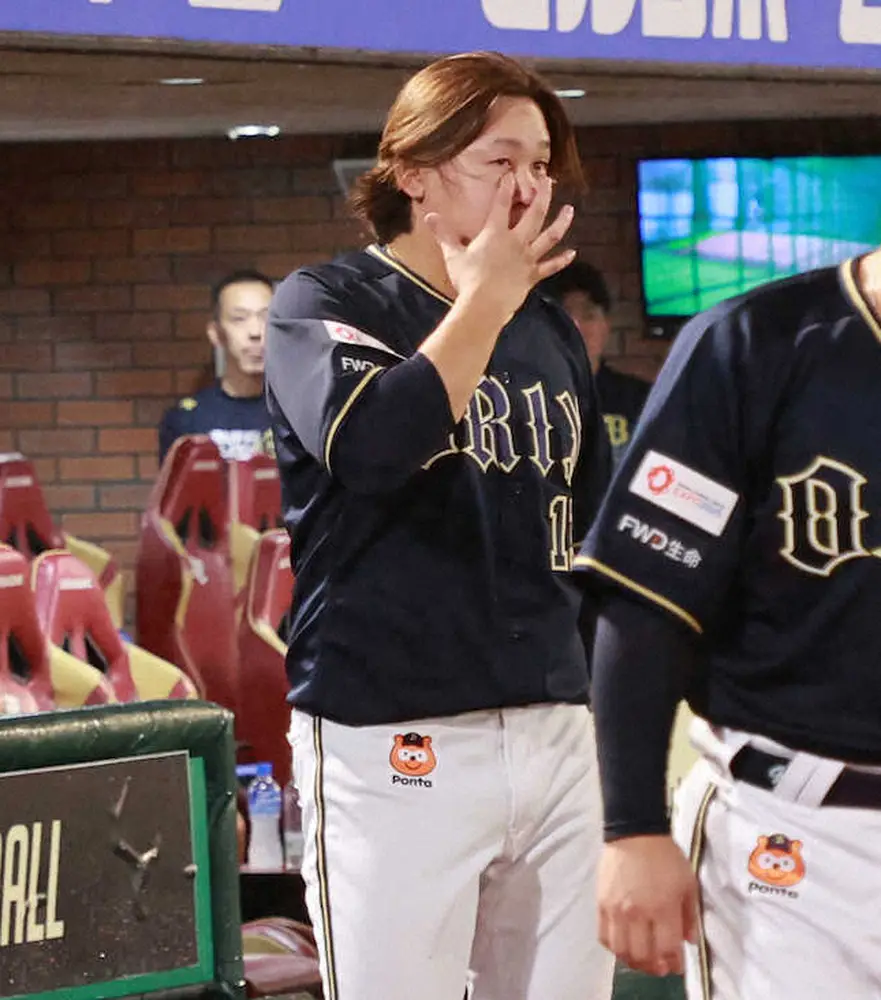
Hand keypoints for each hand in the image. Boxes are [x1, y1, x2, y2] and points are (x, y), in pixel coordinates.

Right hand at [424, 173, 574, 322]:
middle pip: (534, 213)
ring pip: (549, 236)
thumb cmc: (467, 280)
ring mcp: (526, 259)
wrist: (484, 306)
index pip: (501, 204)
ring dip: (561, 222)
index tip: (511, 174)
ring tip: (570, 210)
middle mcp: (515, 241)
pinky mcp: (532, 276)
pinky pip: (550, 266)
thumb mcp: (453, 255)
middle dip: (542, 194)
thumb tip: (429, 216)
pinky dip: (562, 260)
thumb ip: (444, 234)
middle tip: (548, 180)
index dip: (506, 187)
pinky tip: (572, 253)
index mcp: (495, 233)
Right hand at [597, 834, 698, 976]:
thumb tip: (688, 941)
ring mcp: (616, 910)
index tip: (678, 966)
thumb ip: (690, 915)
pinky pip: (604, 937)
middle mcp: (637, 914)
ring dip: (633, 962)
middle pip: (643, 955)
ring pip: (621, 951)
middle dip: (655, 967)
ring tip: (642, 959)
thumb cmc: (665, 857)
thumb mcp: (688, 883)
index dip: (674, 963)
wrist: (634, 833)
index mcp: (662, 908)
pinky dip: (614, 948)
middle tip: (661, 966)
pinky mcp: (601, 904)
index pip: (667, 949)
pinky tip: (623, 946)